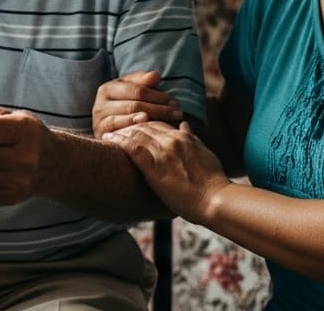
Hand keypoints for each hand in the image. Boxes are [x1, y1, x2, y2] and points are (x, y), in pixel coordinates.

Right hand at [93, 71, 182, 135]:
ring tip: (168, 123)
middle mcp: (100, 102)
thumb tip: (156, 75)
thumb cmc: (128, 107)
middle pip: (135, 104)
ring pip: (129, 116)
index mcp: (109, 88)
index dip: (159, 96)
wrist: (113, 132)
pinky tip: (149, 128)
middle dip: (159, 109)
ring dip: (152, 120)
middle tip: (178, 114)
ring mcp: (99, 118)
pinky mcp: (101, 133)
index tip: (176, 103)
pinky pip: (120, 129)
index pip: (138, 90)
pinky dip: (135, 127)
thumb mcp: (135, 92)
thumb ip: (145, 81)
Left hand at [104, 120, 229, 222]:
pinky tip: (108, 139)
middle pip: (144, 125)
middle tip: (115, 129)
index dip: (143, 124)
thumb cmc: (212, 182)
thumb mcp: (204, 153)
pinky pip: (132, 148)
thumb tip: (184, 124)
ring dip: (120, 131)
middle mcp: (172, 140)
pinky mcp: (154, 167)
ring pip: (136, 133)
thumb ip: (192, 138)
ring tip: (108, 134)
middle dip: (129, 126)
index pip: (158, 123)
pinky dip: (119, 141)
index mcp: (184, 137)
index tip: (133, 128)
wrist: (215, 200)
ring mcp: (163, 152)